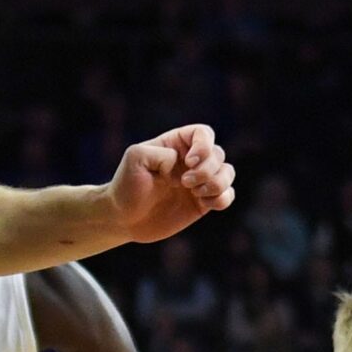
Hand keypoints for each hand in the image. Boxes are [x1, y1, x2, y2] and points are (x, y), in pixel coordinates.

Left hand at [107, 125, 234, 243]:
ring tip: (195, 193)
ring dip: (217, 183)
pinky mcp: (203, 203)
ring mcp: (199, 182)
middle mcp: (191, 161)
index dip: (203, 146)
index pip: (203, 133)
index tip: (188, 162)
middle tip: (184, 183)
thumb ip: (160, 153)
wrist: (124, 218)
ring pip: (228, 173)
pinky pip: (227, 196)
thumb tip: (181, 165)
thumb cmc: (126, 185)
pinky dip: (222, 199)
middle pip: (218, 154)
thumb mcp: (135, 158)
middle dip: (206, 169)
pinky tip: (203, 203)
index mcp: (175, 144)